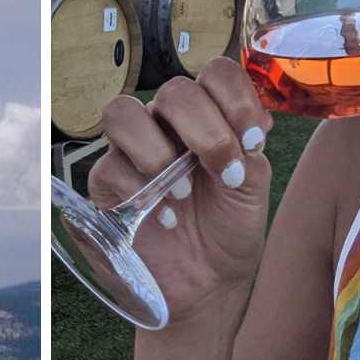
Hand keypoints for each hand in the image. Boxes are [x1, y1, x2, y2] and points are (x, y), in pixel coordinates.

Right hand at [87, 56, 273, 327]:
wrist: (208, 284)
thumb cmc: (229, 229)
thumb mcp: (252, 187)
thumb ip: (247, 150)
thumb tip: (242, 128)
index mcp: (209, 117)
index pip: (215, 75)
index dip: (235, 98)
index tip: (253, 138)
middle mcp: (167, 125)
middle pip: (173, 92)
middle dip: (205, 130)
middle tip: (223, 170)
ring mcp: (132, 152)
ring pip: (123, 113)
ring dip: (160, 151)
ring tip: (184, 191)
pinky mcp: (106, 185)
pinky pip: (109, 166)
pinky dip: (143, 191)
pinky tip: (167, 217)